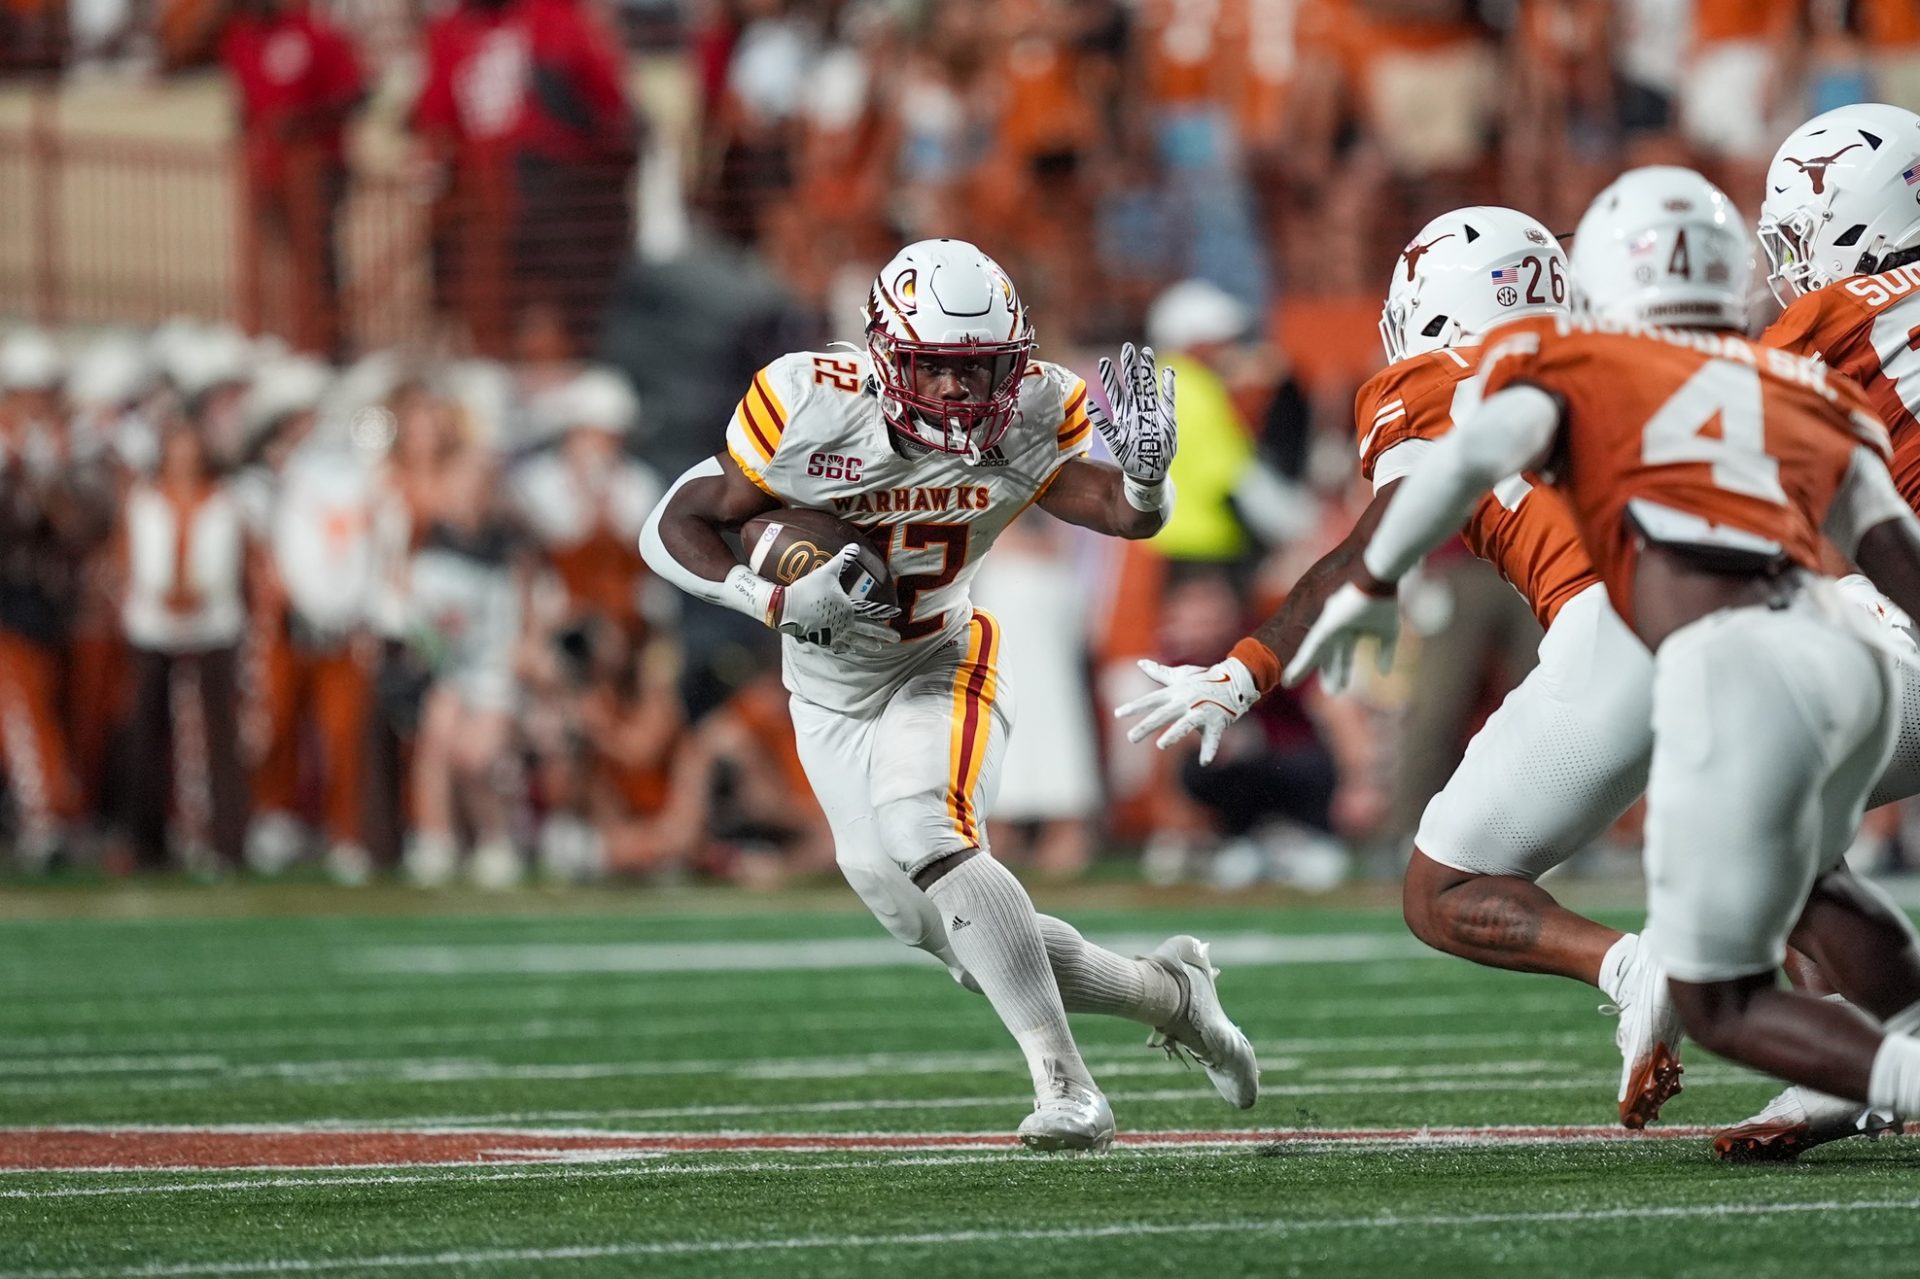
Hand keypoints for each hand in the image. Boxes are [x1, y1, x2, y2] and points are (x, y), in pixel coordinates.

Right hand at [772, 544, 900, 654]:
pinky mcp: (822, 639)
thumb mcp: (826, 572)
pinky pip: (839, 646)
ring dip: (868, 644)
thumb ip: (841, 560)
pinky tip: (851, 650)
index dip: (885, 613)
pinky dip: (847, 648)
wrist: (785, 608)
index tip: (897, 614)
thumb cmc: (807, 589)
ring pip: (856, 641)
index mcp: (848, 609)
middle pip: (869, 631)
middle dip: (884, 635)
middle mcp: (844, 624)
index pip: (872, 612)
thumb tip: (854, 545)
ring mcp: (834, 634)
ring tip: (877, 647)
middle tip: (896, 639)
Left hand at [1091, 342, 1176, 484]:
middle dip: (1130, 365)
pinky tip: (1168, 372)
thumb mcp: (1112, 441)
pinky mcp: (1167, 417)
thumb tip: (1088, 404)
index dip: (1110, 376)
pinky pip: (1168, 398)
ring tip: (1146, 352)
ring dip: (1148, 370)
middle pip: (1133, 382)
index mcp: (1122, 414)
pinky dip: (1169, 386)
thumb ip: (1102, 422)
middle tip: (1127, 347)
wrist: (1148, 471)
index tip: (1104, 361)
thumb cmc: (1128, 457)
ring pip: (1150, 386)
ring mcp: (1152, 411)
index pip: (1115, 391)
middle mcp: (1136, 409)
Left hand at [1114, 656, 1258, 766]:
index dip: (1134, 706)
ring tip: (1161, 745)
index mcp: (1176, 692)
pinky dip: (1209, 749)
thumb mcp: (1180, 675)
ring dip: (1174, 734)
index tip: (1118, 713)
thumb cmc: (1204, 679)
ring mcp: (1202, 711)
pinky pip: (1213, 738)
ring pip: (1185, 724)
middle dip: (1146, 726)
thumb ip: (1159, 673)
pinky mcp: (1217, 721)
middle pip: (1163, 714)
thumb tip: (1140, 663)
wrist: (1235, 680)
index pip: (1151, 700)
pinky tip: (1204, 762)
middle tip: (1130, 738)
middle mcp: (1186, 701)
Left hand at [1281, 581, 1399, 693]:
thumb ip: (1385, 652)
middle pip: (1330, 656)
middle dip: (1330, 673)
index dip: (1341, 671)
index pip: (1343, 655)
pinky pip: (1310, 648)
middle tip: (1328, 692)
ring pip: (1316, 653)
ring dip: (1304, 669)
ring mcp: (1329, 625)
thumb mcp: (1388, 632)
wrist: (1379, 577)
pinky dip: (1301, 663)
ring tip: (1290, 684)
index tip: (1338, 688)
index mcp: (1351, 628)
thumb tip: (1384, 673)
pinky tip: (1290, 676)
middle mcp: (1337, 627)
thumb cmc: (1384, 600)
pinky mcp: (1325, 624)